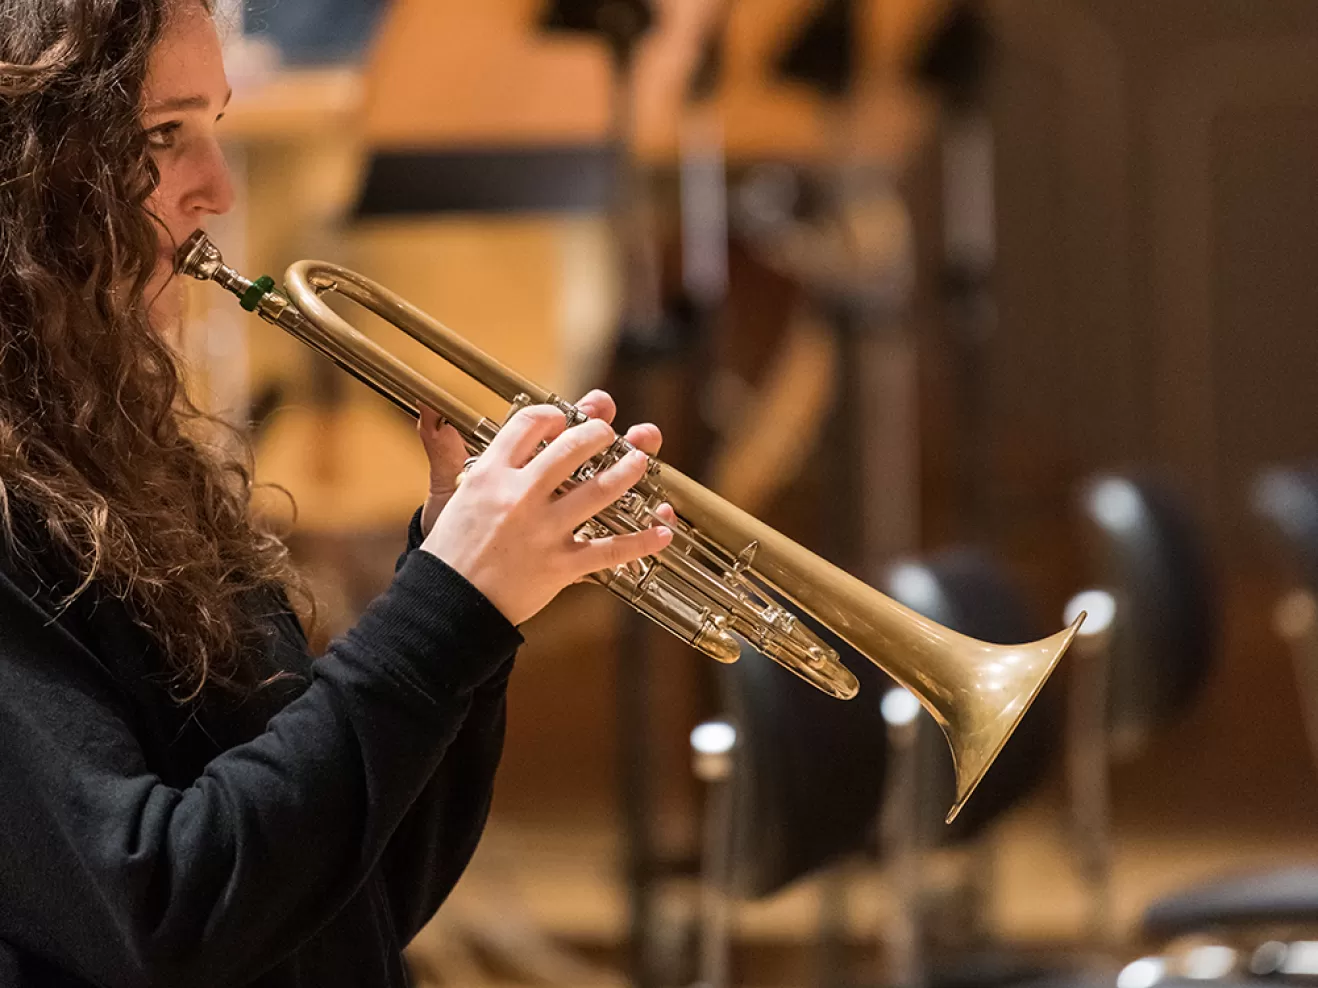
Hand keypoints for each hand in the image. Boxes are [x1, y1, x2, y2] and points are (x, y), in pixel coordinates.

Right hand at [420, 404, 673, 625]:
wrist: (447, 605)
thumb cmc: (448, 551)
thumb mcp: (446, 496)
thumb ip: (443, 451)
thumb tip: (428, 410)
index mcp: (491, 474)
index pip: (530, 425)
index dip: (554, 415)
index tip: (565, 417)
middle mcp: (520, 496)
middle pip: (572, 449)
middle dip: (599, 434)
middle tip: (611, 433)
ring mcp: (544, 531)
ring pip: (599, 491)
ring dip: (628, 472)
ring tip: (641, 460)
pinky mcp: (560, 566)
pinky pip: (610, 550)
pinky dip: (642, 542)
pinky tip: (662, 531)